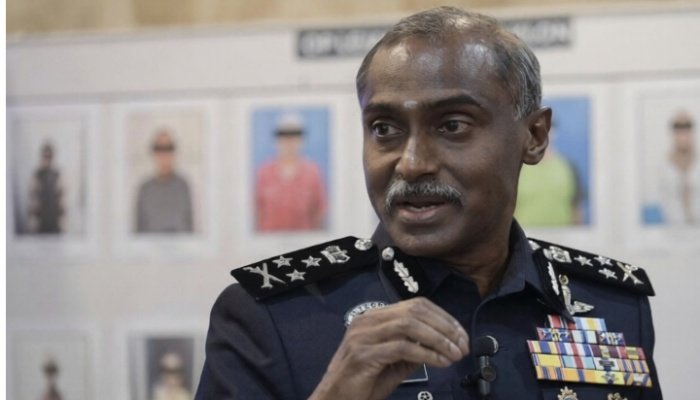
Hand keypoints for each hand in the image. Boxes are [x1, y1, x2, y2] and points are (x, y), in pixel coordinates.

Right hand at [309, 297, 469, 399]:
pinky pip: (402, 347)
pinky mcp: (363, 354)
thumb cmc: (363, 384)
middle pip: (415, 311)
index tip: (461, 335)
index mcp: (375, 317)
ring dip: (438, 340)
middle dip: (445, 327)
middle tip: (463, 346)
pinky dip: (426, 354)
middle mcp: (367, 320)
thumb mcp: (394, 363)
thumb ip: (413, 350)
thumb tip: (442, 344)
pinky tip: (440, 363)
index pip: (416, 305)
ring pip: (410, 325)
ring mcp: (363, 335)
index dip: (443, 318)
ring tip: (455, 355)